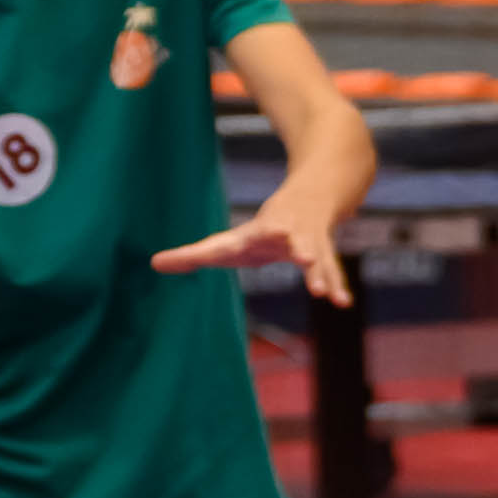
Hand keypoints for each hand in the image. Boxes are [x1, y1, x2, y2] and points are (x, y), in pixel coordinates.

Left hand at [159, 197, 350, 312]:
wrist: (314, 195)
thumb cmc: (265, 228)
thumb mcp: (230, 240)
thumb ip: (194, 255)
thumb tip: (154, 263)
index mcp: (253, 233)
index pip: (235, 242)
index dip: (225, 248)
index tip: (216, 252)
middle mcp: (281, 232)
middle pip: (284, 240)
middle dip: (291, 248)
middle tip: (300, 257)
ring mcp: (307, 239)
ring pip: (314, 255)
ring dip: (318, 272)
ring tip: (322, 292)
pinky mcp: (324, 249)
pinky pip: (333, 269)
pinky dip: (337, 285)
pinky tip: (343, 303)